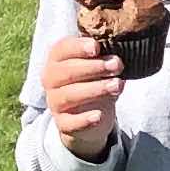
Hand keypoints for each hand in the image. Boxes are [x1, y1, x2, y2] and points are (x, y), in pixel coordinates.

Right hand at [38, 33, 124, 159]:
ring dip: (94, 90)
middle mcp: (51, 80)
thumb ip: (104, 57)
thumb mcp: (99, 66)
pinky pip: (69, 122)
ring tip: (117, 85)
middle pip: (66, 72)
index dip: (78, 47)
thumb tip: (117, 56)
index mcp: (58, 60)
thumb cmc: (94, 80)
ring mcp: (55, 102)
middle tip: (116, 65)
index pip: (61, 49)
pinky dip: (84, 120)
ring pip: (69, 95)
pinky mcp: (63, 123)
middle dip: (93, 67)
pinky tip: (99, 115)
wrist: (90, 113)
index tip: (96, 47)